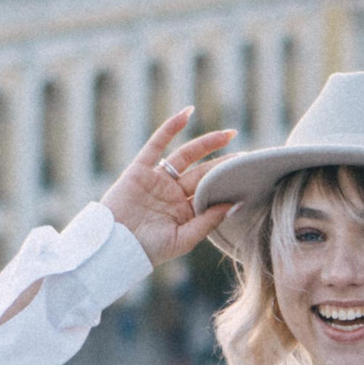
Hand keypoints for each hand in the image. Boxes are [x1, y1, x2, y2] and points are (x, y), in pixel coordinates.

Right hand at [105, 108, 236, 266]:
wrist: (114, 247)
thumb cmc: (148, 250)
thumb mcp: (184, 239)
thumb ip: (208, 221)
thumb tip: (235, 203)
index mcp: (184, 212)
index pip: (210, 192)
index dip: (227, 183)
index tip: (249, 175)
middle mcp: (172, 194)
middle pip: (203, 173)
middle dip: (224, 163)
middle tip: (246, 155)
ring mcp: (157, 180)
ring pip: (185, 156)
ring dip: (207, 143)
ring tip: (229, 134)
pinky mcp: (139, 170)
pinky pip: (156, 144)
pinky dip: (171, 128)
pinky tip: (187, 113)